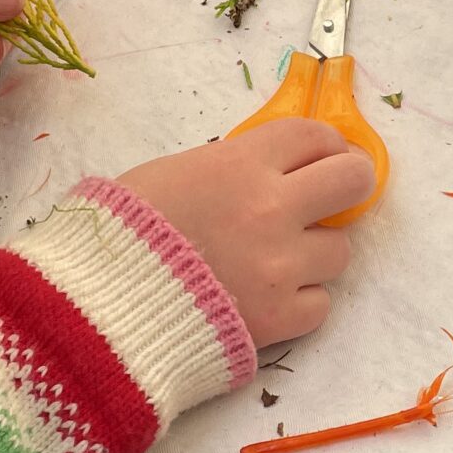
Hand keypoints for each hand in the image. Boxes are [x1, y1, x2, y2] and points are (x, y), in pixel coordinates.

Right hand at [121, 120, 376, 346]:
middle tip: (328, 201)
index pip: (315, 135)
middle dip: (346, 186)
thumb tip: (266, 173)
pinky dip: (299, 303)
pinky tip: (266, 301)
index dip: (325, 145)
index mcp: (241, 165)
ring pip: (339, 251)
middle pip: (353, 181)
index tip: (321, 158)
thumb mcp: (169, 175)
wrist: (100, 308)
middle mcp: (271, 209)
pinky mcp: (280, 318)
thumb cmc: (119, 234)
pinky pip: (320, 304)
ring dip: (314, 255)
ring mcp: (281, 266)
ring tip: (275, 263)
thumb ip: (227, 169)